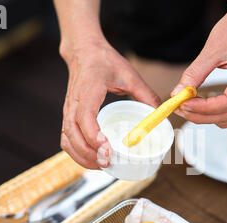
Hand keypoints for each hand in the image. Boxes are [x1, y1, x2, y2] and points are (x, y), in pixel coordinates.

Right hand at [60, 40, 159, 168]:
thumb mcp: (129, 74)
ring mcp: (68, 111)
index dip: (94, 136)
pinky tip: (92, 159)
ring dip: (81, 156)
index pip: (84, 118)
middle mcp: (73, 103)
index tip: (107, 149)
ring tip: (101, 165)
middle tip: (108, 163)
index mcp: (88, 91)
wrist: (83, 52)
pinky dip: (76, 153)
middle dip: (88, 153)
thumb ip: (146, 94)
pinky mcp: (68, 116)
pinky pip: (66, 139)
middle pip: (72, 134)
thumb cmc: (105, 62)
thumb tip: (160, 115)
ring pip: (67, 140)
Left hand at [171, 1, 226, 127]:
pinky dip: (219, 116)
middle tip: (181, 108)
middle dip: (202, 115)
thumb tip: (178, 93)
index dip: (203, 108)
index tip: (184, 104)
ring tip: (190, 108)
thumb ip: (194, 74)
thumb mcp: (211, 50)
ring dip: (210, 118)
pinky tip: (204, 108)